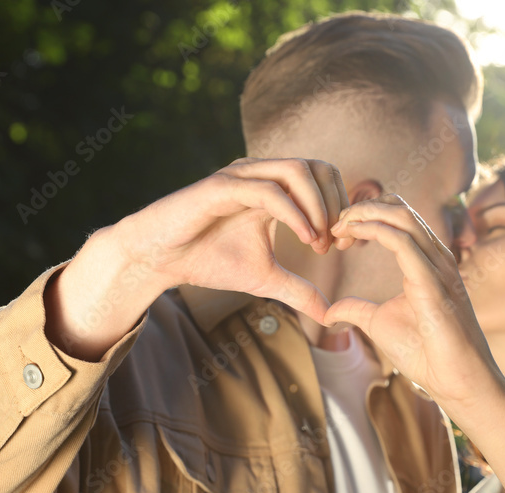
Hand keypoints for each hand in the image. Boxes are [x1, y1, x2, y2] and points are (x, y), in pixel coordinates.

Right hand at [120, 157, 348, 323]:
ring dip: (317, 206)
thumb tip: (330, 314)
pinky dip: (293, 213)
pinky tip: (304, 238)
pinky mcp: (222, 187)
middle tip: (336, 244)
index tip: (345, 247)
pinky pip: (268, 190)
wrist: (159, 258)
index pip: (325, 178)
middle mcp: (261, 173)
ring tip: (318, 243)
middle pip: (319, 167)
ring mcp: (242, 176)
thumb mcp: (265, 279)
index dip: (343, 208)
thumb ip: (299, 291)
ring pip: (296, 170)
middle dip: (337, 205)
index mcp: (275, 187)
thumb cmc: (208, 259)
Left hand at [323, 195, 500, 407]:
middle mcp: (435, 257)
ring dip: (364, 214)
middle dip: (361, 208)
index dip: (365, 216)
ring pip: (401, 217)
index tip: (337, 235)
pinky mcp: (433, 282)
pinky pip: (401, 241)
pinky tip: (349, 235)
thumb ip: (356, 310)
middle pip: (399, 208)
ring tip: (338, 226)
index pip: (398, 218)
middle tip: (334, 226)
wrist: (456, 381)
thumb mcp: (380, 324)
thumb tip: (329, 312)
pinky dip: (372, 230)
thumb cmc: (427, 353)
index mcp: (427, 261)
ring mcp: (438, 266)